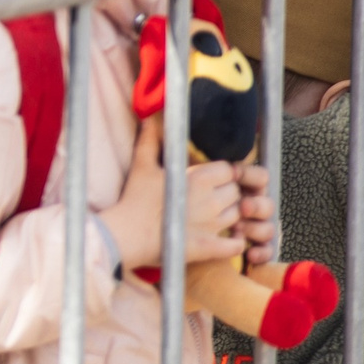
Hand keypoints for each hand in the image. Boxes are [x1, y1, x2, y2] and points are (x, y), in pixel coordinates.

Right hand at [101, 118, 273, 269]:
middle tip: (208, 197)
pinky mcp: (209, 247)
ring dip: (229, 215)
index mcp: (198, 179)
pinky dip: (235, 242)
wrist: (125, 235)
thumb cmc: (133, 199)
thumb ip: (150, 140)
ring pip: (238, 215)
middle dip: (226, 193)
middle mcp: (210, 200)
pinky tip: (224, 238)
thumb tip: (149, 117)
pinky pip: (236, 245)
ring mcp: (212, 225)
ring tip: (210, 216)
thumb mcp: (141, 166)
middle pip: (236, 192)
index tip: (209, 179)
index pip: (229, 170)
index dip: (222, 174)